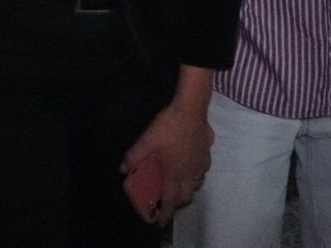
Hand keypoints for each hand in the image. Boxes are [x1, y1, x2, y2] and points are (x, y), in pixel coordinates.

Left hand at [121, 67, 214, 225]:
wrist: (191, 108)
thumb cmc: (168, 127)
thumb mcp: (146, 141)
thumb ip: (134, 157)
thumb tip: (123, 169)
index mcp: (175, 174)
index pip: (171, 200)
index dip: (165, 213)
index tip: (161, 222)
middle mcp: (190, 172)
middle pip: (187, 195)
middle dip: (177, 202)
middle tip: (168, 199)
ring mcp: (201, 162)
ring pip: (197, 183)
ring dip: (188, 187)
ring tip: (180, 183)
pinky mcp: (207, 151)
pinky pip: (203, 168)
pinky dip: (196, 172)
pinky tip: (191, 163)